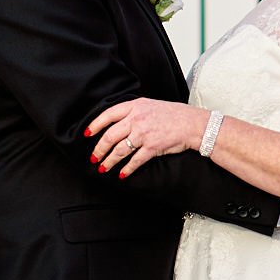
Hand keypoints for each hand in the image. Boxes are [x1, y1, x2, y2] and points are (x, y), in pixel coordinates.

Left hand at [86, 97, 203, 175]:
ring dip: (109, 161)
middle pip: (110, 136)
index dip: (95, 125)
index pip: (108, 115)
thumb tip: (116, 122)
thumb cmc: (173, 114)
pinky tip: (122, 174)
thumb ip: (133, 111)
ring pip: (119, 150)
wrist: (192, 124)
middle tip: (93, 157)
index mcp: (135, 106)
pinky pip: (134, 161)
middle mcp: (137, 119)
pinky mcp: (152, 148)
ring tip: (103, 168)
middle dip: (99, 149)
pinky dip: (127, 169)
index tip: (87, 134)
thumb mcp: (150, 105)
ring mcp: (144, 134)